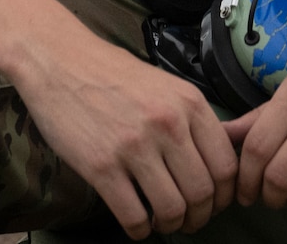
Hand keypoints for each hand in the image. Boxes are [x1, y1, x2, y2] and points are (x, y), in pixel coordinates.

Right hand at [14, 32, 237, 238]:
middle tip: (189, 221)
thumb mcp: (166, 86)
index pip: (226, 165)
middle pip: (203, 193)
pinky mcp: (101, 166)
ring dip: (171, 226)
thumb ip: (192, 119)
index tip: (214, 204)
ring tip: (162, 222)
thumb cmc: (112, 74)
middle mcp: (167, 124)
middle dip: (200, 217)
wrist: (60, 60)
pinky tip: (137, 224)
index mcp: (189, 103)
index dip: (224, 195)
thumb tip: (215, 159)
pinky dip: (140, 230)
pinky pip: (134, 216)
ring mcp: (134, 146)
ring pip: (172, 209)